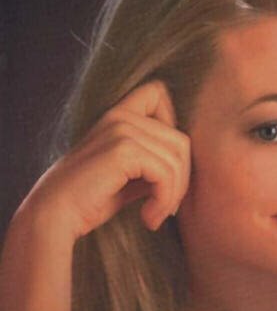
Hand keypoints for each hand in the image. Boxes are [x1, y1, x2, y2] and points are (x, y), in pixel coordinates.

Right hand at [16, 80, 190, 240]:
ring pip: (177, 159)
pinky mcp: (123, 151)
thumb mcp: (130, 174)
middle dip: (181, 178)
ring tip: (156, 215)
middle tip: (166, 206)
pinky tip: (149, 218)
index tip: (163, 164)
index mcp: (118, 115)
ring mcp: (121, 130)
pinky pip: (166, 173)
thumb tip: (188, 166)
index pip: (159, 93)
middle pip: (181, 139)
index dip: (173, 124)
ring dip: (173, 195)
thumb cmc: (91, 199)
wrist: (54, 216)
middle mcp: (120, 116)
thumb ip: (153, 161)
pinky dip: (164, 200)